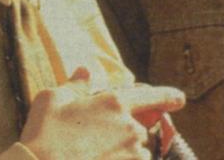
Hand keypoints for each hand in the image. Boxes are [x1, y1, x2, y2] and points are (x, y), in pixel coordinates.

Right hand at [20, 67, 184, 159]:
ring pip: (135, 152)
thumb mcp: (53, 98)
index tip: (180, 98)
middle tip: (94, 136)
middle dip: (124, 131)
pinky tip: (94, 158)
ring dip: (122, 151)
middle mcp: (129, 129)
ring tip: (91, 152)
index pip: (153, 96)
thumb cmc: (44, 134)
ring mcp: (130, 156)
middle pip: (139, 127)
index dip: (168, 96)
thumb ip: (76, 84)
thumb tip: (86, 71)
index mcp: (115, 103)